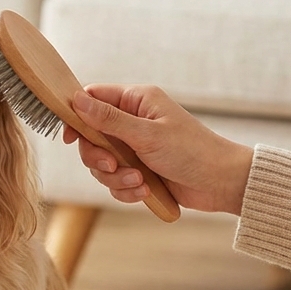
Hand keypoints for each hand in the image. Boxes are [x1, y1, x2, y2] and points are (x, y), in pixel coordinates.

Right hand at [64, 85, 253, 214]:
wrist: (220, 183)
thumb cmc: (192, 151)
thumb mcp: (147, 134)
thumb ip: (109, 119)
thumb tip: (77, 100)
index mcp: (136, 101)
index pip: (93, 99)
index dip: (77, 116)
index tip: (70, 137)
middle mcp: (133, 122)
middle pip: (91, 136)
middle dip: (99, 157)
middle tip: (112, 166)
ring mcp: (135, 148)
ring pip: (102, 164)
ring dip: (116, 177)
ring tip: (140, 181)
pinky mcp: (138, 170)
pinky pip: (115, 181)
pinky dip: (126, 189)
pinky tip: (145, 190)